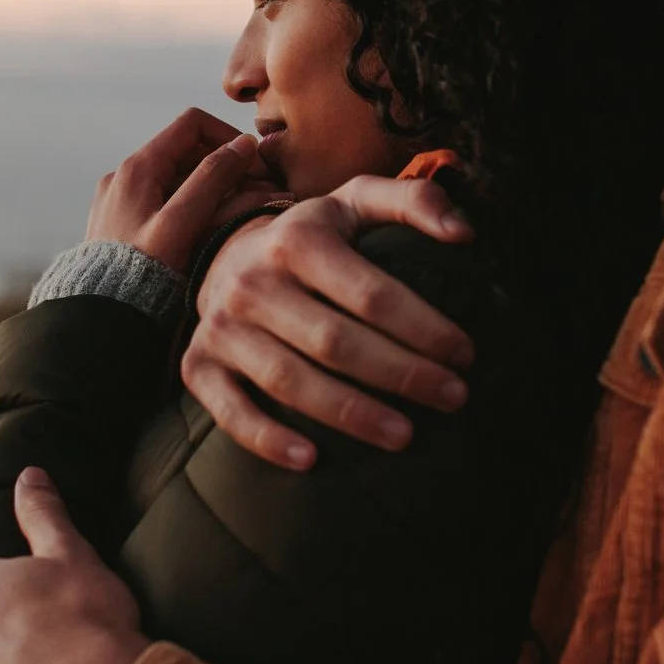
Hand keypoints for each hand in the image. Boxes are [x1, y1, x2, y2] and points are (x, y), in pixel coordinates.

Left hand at [87, 109, 276, 273]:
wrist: (99, 317)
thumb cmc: (141, 275)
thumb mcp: (181, 224)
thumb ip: (212, 180)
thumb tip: (244, 145)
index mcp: (138, 168)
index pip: (193, 124)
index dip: (229, 137)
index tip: (255, 165)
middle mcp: (126, 176)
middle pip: (189, 151)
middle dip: (228, 166)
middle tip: (261, 193)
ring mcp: (124, 199)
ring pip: (180, 177)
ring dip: (215, 188)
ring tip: (243, 213)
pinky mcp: (125, 222)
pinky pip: (167, 201)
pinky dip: (195, 206)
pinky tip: (212, 229)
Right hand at [182, 175, 476, 470]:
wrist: (223, 257)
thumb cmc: (310, 237)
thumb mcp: (356, 203)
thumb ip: (413, 202)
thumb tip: (463, 234)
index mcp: (297, 239)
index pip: (371, 294)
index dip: (423, 327)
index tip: (465, 355)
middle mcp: (253, 282)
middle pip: (336, 341)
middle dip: (402, 374)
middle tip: (453, 398)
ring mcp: (222, 328)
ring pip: (290, 381)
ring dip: (350, 414)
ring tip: (405, 436)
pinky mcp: (199, 367)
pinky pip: (230, 412)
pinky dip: (267, 440)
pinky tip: (311, 461)